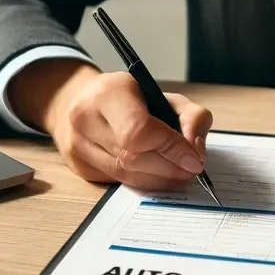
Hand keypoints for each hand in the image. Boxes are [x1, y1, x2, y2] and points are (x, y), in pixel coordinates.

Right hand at [16, 60, 212, 188]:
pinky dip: (143, 182)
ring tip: (180, 174)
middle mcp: (86, 119)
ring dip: (159, 180)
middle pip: (133, 157)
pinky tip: (159, 177)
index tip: (194, 159)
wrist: (86, 101)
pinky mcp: (79, 166)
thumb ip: (190, 116)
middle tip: (192, 169)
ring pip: (125, 175)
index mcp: (108, 93)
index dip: (170, 149)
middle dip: (169, 168)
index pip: (139, 130)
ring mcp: (78, 145)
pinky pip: (117, 181)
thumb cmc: (131, 97)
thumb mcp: (166, 94)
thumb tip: (196, 149)